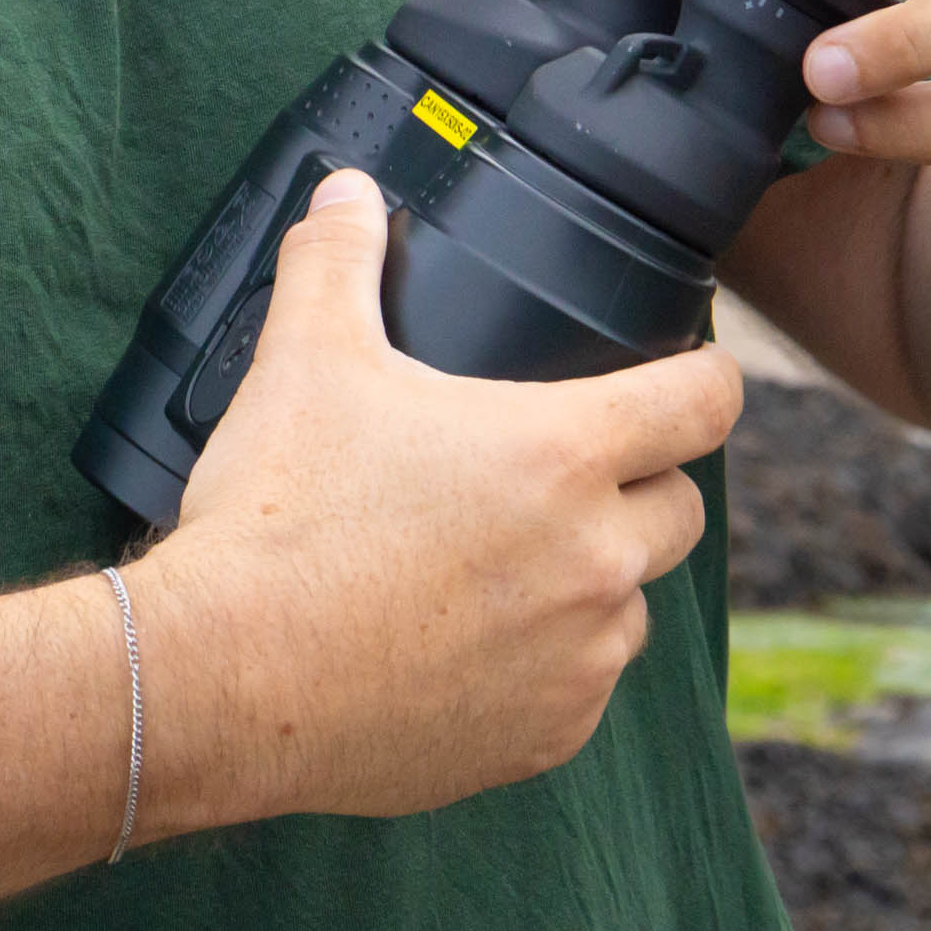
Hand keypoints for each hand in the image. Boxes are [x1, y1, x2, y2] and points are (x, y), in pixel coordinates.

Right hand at [132, 172, 742, 823]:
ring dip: (588, 580)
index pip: (707, 401)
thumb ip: (338, 261)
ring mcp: (577, 657)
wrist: (224, 681)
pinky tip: (464, 646)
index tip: (688, 375)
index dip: (707, 377)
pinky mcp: (543, 738)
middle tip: (555, 477)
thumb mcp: (306, 360)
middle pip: (682, 508)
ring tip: (493, 566)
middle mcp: (595, 558)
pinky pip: (578, 690)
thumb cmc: (278, 518)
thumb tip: (346, 192)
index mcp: (563, 454)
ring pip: (629, 604)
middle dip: (639, 485)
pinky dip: (543, 666)